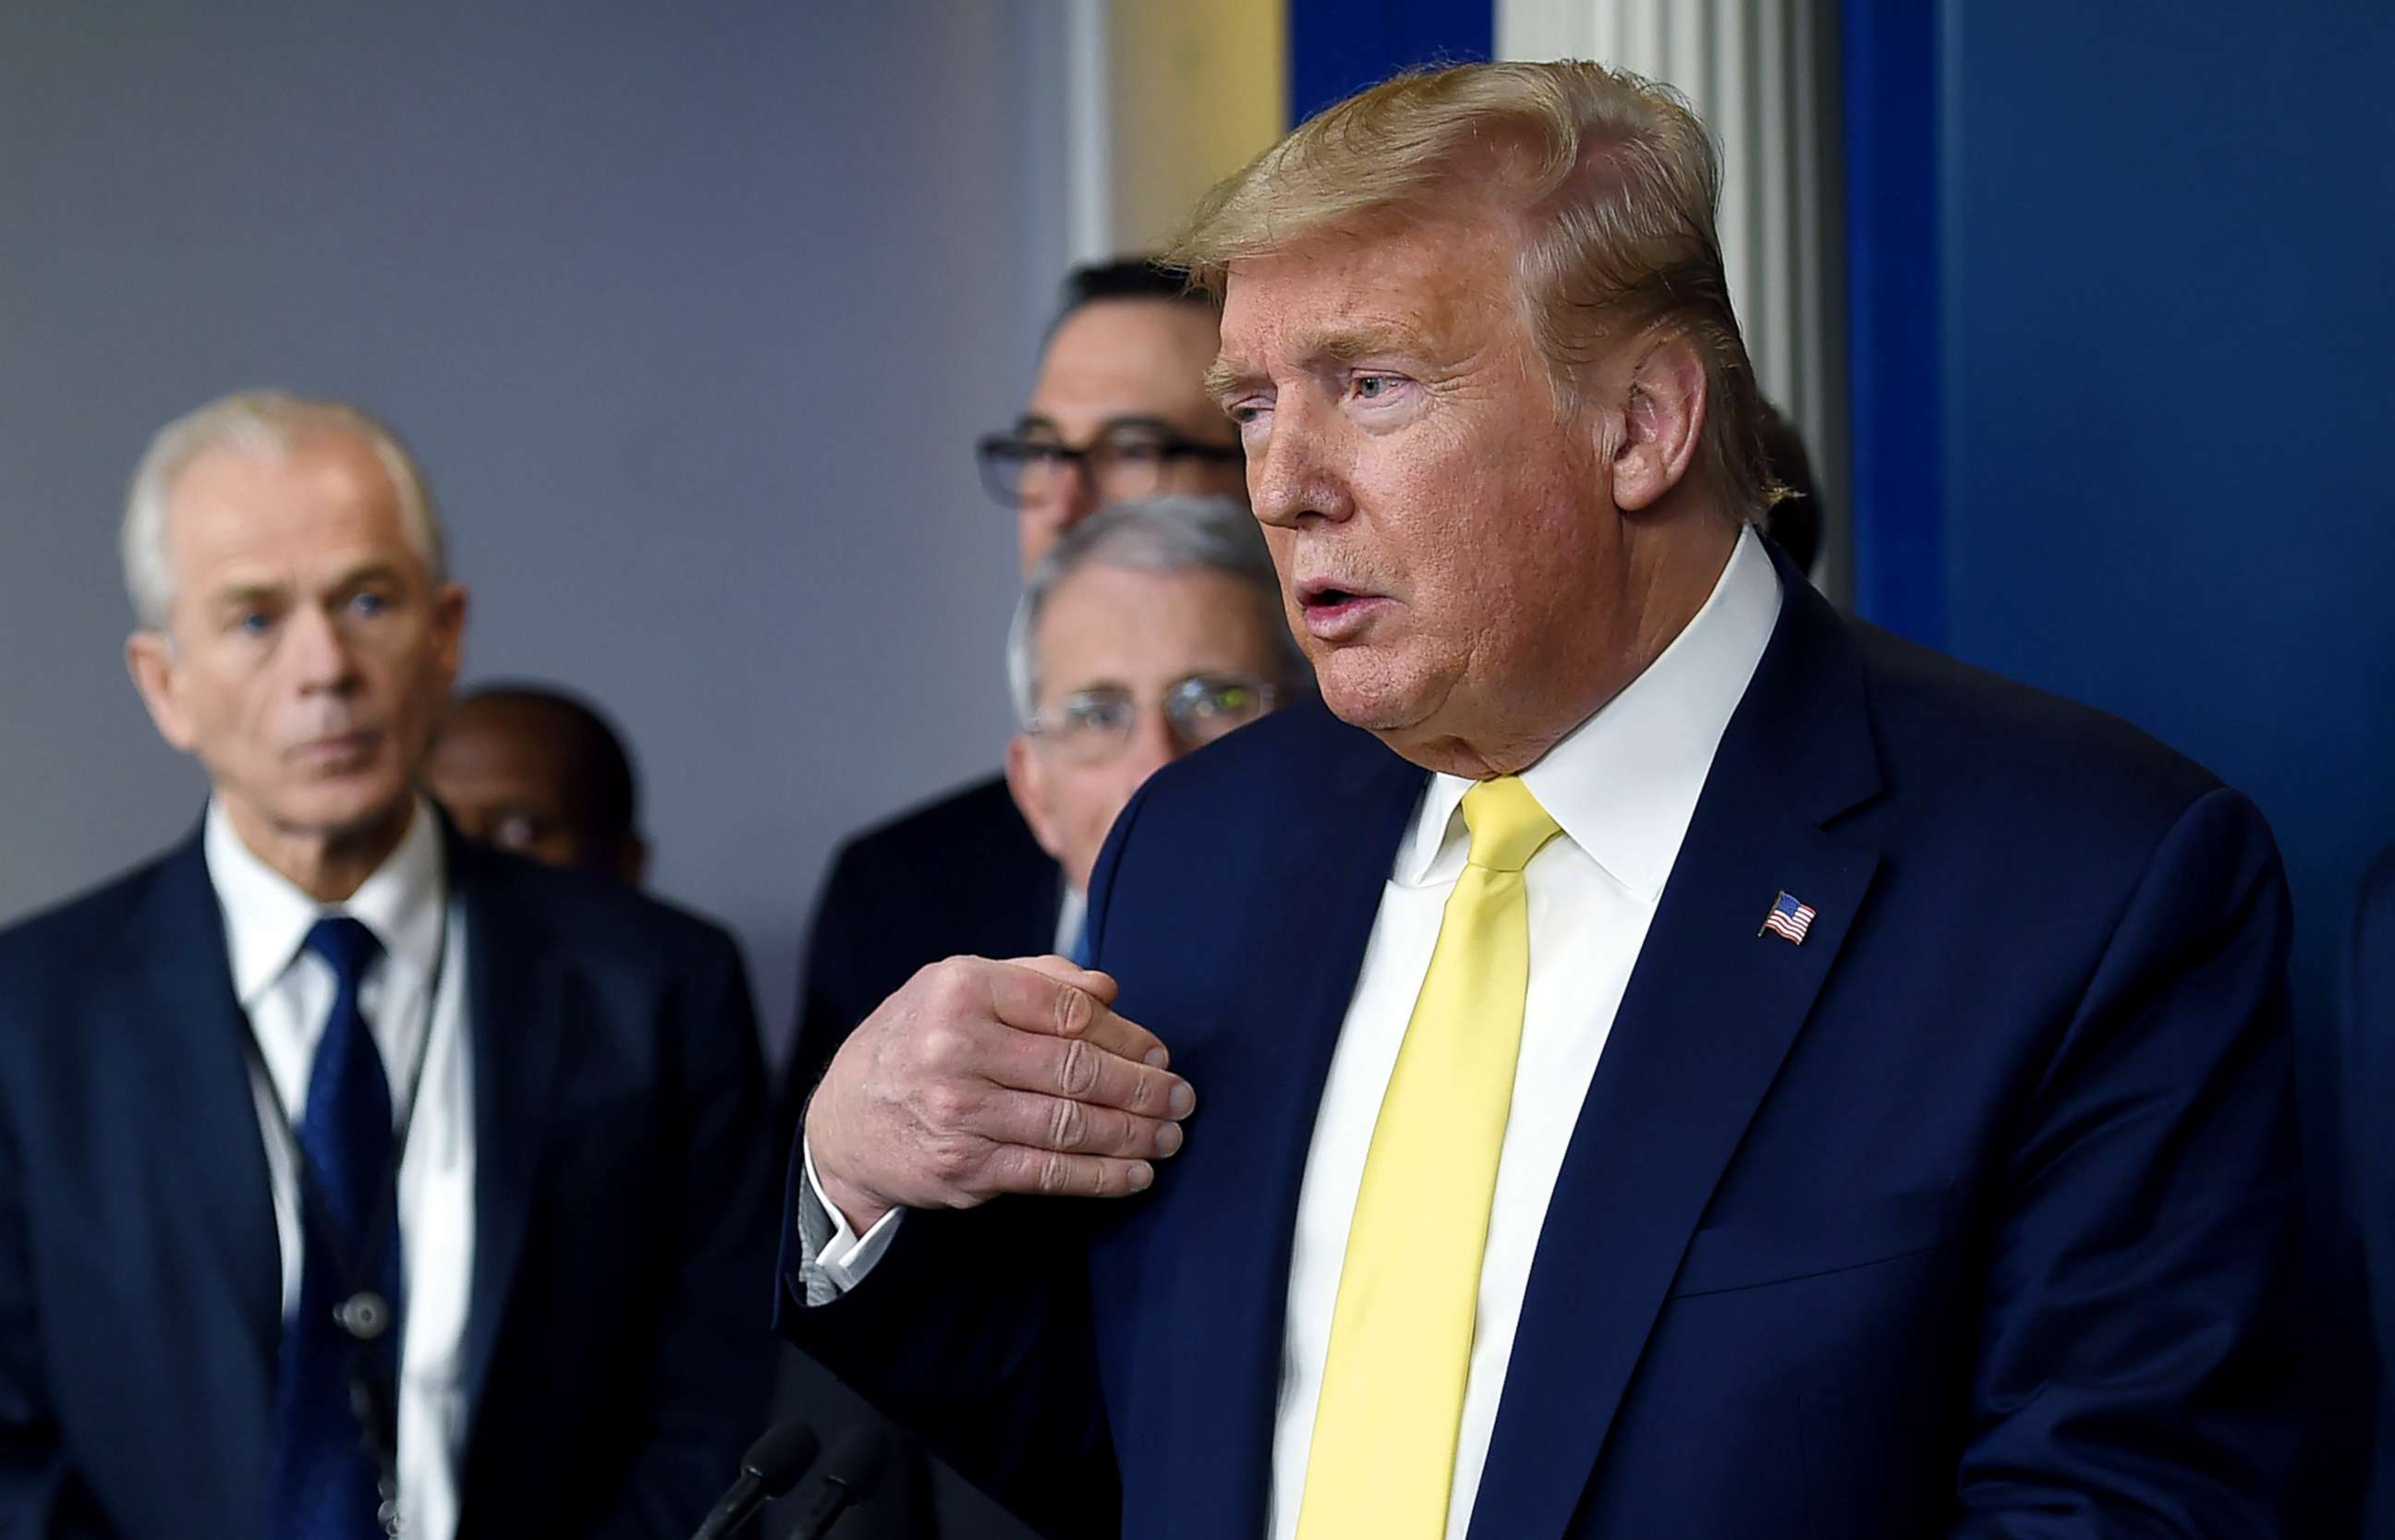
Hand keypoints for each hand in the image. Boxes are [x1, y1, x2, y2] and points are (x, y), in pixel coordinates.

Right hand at [805, 954, 1194, 1232]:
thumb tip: (1110, 992)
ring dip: (1133, 1134)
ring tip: (1170, 1135)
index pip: (1069, 1011)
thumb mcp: (956, 986)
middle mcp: (957, 1048)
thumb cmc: (915, 1041)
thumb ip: (1035, 979)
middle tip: (1181, 1097)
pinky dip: (1101, 1177)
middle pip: (1077, 1069)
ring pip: (1070, 1124)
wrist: (843, 1123)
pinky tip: (1135, 1174)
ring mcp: (960, 1112)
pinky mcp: (964, 1167)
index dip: (1127, 1035)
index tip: (1159, 1052)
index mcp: (963, 990)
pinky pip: (1049, 1173)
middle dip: (1142, 1087)